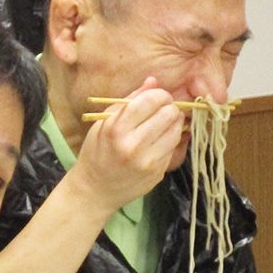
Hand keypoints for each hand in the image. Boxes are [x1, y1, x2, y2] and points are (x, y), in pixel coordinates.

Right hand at [69, 77, 185, 213]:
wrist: (95, 190)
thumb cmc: (97, 152)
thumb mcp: (104, 123)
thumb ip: (129, 100)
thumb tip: (153, 82)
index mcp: (117, 128)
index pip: (152, 100)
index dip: (159, 95)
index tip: (157, 98)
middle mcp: (134, 145)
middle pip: (169, 114)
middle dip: (169, 108)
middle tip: (162, 111)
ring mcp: (148, 162)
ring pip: (177, 131)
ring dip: (173, 124)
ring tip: (162, 125)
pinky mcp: (158, 173)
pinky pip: (174, 148)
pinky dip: (170, 141)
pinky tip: (158, 142)